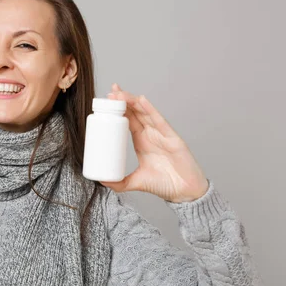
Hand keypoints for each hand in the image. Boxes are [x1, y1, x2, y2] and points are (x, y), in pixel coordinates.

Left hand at [99, 83, 208, 202]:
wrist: (184, 193)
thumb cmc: (164, 184)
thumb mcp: (136, 182)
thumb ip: (119, 183)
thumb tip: (101, 181)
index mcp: (142, 141)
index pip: (128, 120)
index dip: (118, 110)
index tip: (105, 101)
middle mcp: (151, 134)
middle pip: (135, 112)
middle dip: (123, 101)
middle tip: (109, 92)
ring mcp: (161, 134)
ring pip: (145, 113)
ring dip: (132, 102)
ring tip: (119, 93)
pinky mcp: (172, 138)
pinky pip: (160, 121)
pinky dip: (151, 110)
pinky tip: (141, 100)